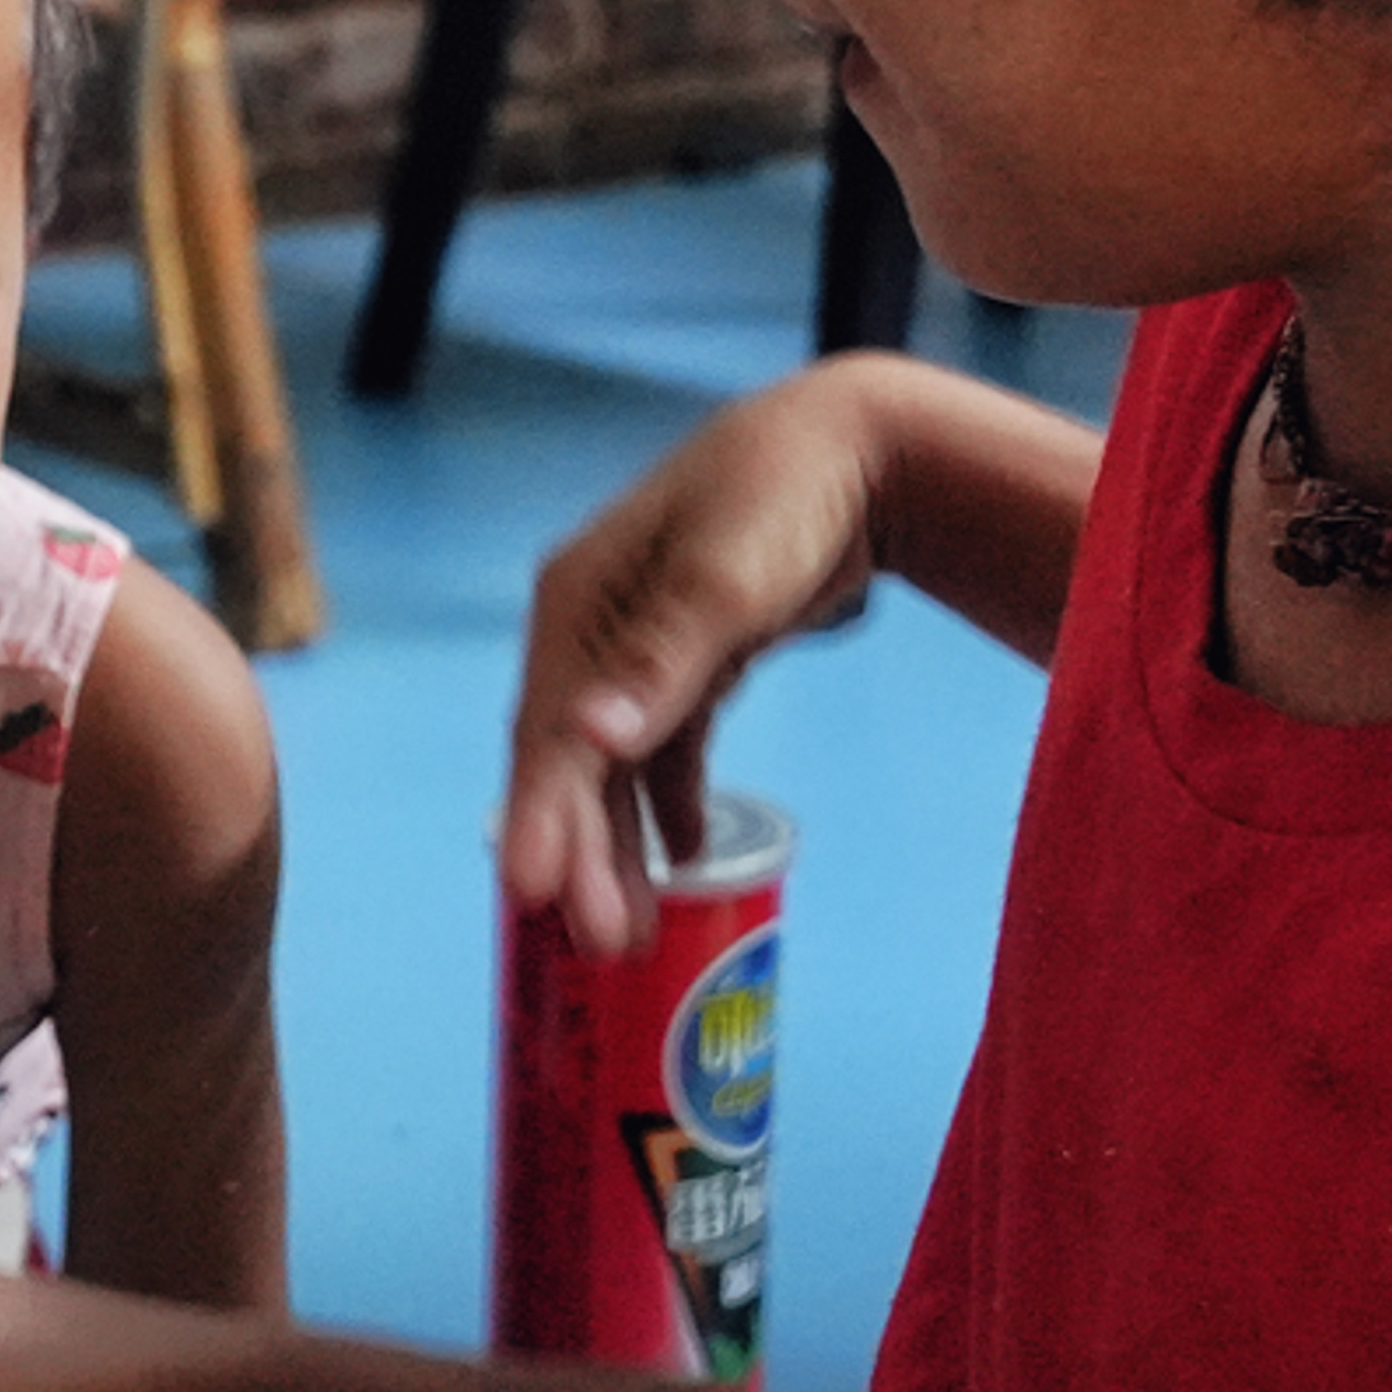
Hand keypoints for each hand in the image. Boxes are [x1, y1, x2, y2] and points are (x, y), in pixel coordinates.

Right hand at [506, 371, 900, 956]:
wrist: (857, 447)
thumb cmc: (781, 496)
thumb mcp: (724, 577)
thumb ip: (661, 661)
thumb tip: (588, 739)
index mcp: (576, 603)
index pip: (546, 730)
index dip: (539, 816)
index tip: (534, 895)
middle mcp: (591, 629)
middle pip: (572, 759)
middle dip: (582, 852)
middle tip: (605, 944)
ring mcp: (636, 649)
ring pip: (612, 765)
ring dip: (617, 843)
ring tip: (631, 933)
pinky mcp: (686, 662)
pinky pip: (661, 751)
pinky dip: (664, 802)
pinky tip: (680, 857)